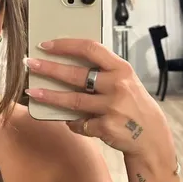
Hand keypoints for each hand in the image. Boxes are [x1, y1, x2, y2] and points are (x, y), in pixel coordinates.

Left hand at [24, 38, 175, 159]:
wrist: (151, 136)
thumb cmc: (133, 104)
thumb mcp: (125, 81)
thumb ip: (103, 71)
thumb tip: (66, 63)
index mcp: (121, 68)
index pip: (91, 48)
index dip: (65, 45)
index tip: (46, 45)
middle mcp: (118, 85)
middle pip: (76, 74)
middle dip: (49, 68)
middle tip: (31, 64)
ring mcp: (112, 107)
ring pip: (72, 100)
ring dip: (49, 96)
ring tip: (32, 91)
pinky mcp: (106, 127)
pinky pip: (79, 123)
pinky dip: (72, 122)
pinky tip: (68, 120)